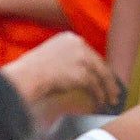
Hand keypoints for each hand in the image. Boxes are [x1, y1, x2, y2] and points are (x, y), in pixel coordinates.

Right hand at [6, 33, 123, 109]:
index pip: (89, 52)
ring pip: (101, 74)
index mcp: (69, 37)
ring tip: (111, 99)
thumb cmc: (30, 71)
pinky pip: (95, 86)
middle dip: (107, 78)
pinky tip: (101, 102)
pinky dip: (99, 95)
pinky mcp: (82, 73)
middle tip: (114, 89)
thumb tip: (75, 72)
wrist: (26, 76)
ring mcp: (81, 58)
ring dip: (107, 89)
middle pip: (98, 62)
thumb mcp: (49, 55)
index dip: (96, 66)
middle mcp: (78, 44)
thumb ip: (64, 58)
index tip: (102, 75)